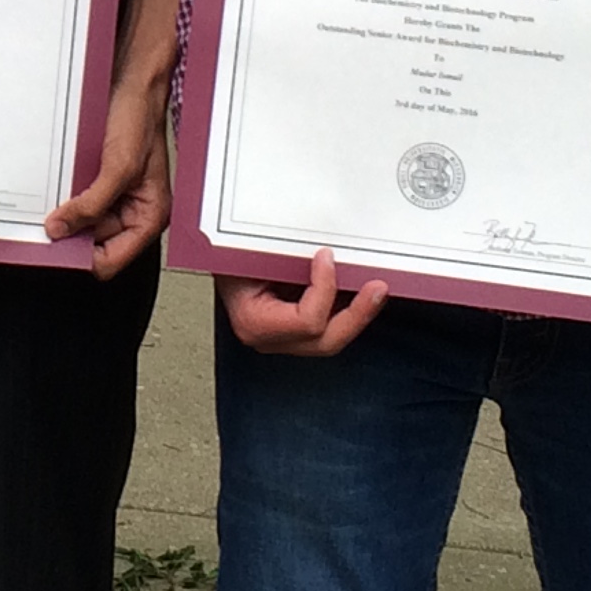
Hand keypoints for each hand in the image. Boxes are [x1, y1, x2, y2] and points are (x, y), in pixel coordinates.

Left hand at [46, 79, 169, 277]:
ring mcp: (116, 199)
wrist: (132, 87)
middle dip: (72, 231)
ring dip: (68, 213)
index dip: (83, 255)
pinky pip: (78, 203)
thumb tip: (60, 230)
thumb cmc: (140, 121)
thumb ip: (92, 205)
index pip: (110, 261)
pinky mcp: (101, 184)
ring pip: (82, 224)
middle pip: (93, 245)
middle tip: (52, 219)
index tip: (58, 243)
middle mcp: (133, 213)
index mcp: (149, 217)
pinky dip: (67, 198)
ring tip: (61, 195)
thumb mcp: (118, 168)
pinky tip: (65, 183)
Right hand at [218, 252, 388, 357]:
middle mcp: (268, 339)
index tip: (327, 257)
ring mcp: (281, 339)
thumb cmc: (227, 251)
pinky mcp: (293, 332)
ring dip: (356, 314)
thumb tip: (327, 250)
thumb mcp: (253, 250)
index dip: (325, 290)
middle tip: (378, 289)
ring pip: (330, 338)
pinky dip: (345, 310)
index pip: (306, 321)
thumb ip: (289, 255)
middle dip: (358, 315)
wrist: (212, 254)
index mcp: (253, 323)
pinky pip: (327, 328)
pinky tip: (359, 293)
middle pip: (326, 341)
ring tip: (375, 291)